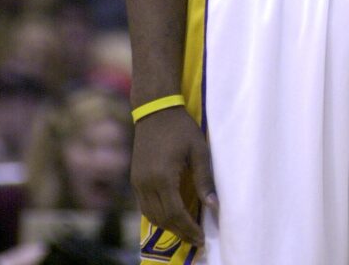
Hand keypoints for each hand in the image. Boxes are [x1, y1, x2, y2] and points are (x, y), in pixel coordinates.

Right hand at [131, 106, 217, 246]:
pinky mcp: (135, 179)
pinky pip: (144, 206)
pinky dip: (157, 216)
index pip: (175, 213)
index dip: (188, 228)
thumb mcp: (198, 150)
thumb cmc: (181, 128)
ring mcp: (138, 182)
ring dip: (168, 227)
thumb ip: (204, 179)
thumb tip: (213, 206)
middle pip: (162, 219)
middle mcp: (147, 184)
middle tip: (196, 239)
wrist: (155, 110)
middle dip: (180, 232)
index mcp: (163, 177)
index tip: (201, 238)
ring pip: (151, 215)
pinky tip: (170, 216)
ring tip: (185, 231)